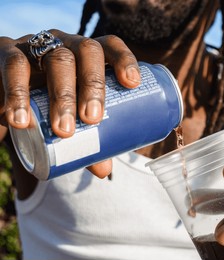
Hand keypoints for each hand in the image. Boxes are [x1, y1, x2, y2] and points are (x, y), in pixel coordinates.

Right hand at [0, 29, 140, 177]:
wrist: (6, 95)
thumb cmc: (48, 104)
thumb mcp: (69, 118)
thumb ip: (87, 140)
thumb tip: (104, 171)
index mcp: (88, 56)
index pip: (111, 46)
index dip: (125, 59)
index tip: (133, 83)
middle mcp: (66, 45)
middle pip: (87, 52)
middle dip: (93, 85)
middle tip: (93, 120)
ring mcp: (38, 46)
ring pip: (56, 58)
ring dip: (62, 95)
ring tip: (64, 130)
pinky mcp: (7, 53)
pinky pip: (14, 66)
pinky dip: (17, 93)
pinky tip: (20, 120)